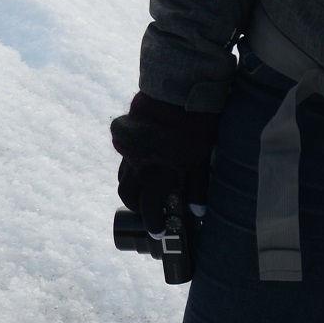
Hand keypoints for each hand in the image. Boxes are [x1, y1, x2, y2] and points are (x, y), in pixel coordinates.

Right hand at [110, 94, 217, 234]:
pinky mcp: (125, 136)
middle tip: (150, 212)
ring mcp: (128, 150)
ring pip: (123, 177)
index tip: (157, 231)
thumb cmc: (193, 127)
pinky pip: (123, 159)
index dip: (152, 223)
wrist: (175, 90)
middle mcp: (136, 166)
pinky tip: (144, 164)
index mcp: (155, 176)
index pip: (148, 210)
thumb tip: (198, 213)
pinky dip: (131, 168)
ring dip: (133, 188)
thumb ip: (197, 189)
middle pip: (128, 196)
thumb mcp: (199, 160)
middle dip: (138, 207)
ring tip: (147, 190)